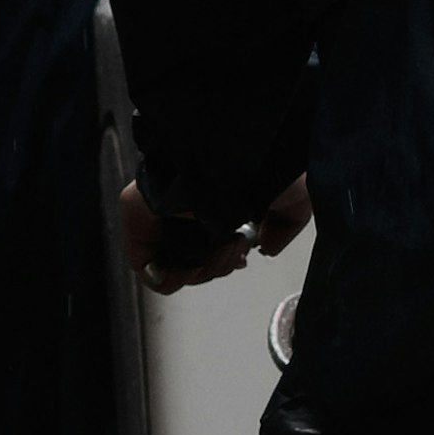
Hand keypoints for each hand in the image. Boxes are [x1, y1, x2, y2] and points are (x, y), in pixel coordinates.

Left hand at [119, 170, 306, 293]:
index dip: (228, 258)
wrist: (233, 156)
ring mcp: (159, 215)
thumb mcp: (295, 199)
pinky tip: (196, 262)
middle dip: (221, 266)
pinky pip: (150, 270)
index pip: (211, 242)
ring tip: (222, 247)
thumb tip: (267, 248)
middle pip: (197, 260)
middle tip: (235, 249)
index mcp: (212, 200)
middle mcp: (184, 207)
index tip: (242, 256)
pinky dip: (175, 278)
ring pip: (177, 268)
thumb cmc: (264, 167)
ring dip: (206, 271)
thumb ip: (285, 227)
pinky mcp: (138, 223)